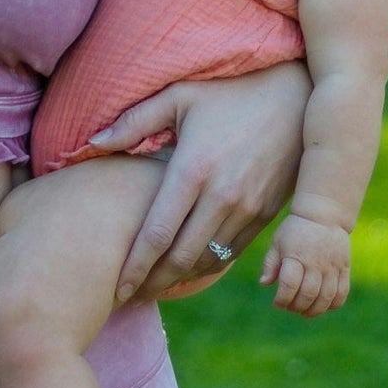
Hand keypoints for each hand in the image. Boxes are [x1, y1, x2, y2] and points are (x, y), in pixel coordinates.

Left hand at [91, 61, 309, 299]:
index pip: (157, 233)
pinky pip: (232, 253)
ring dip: (179, 279)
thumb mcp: (179, 96)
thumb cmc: (228, 91)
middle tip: (129, 296)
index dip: (135, 266)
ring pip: (207, 261)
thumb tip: (93, 144)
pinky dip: (207, 266)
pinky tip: (188, 268)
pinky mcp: (265, 215)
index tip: (117, 288)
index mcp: (193, 169)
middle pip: (180, 258)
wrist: (295, 97)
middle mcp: (221, 196)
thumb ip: (134, 122)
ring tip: (154, 286)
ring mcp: (247, 209)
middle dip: (152, 282)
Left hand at [259, 213, 350, 315]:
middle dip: (297, 307)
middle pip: (308, 294)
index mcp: (296, 255)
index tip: (277, 303)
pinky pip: (342, 292)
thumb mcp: (278, 241)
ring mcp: (332, 266)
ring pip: (326, 297)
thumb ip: (270, 263)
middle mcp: (316, 262)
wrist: (324, 214)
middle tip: (290, 307)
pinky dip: (333, 304)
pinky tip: (323, 306)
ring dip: (315, 310)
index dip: (282, 299)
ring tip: (305, 312)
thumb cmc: (296, 229)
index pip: (289, 285)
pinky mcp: (344, 268)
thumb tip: (264, 283)